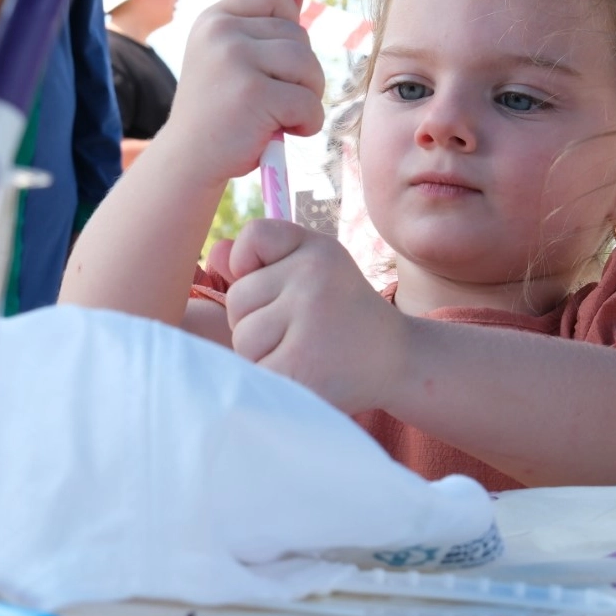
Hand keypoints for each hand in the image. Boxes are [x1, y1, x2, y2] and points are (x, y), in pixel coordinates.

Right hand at [158, 0, 324, 189]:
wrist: (187, 162)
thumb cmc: (217, 113)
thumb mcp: (231, 59)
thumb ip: (262, 23)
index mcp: (214, 19)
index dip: (288, 21)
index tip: (274, 58)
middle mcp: (221, 33)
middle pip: (299, 35)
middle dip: (301, 73)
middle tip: (276, 101)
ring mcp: (235, 61)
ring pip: (309, 66)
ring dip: (308, 97)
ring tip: (282, 116)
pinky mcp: (254, 94)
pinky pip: (309, 103)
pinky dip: (308, 124)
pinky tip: (284, 133)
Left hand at [224, 219, 406, 413]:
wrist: (398, 361)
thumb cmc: (344, 314)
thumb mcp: (311, 271)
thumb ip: (262, 259)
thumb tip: (216, 254)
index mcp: (316, 249)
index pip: (253, 237)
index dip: (249, 264)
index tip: (280, 286)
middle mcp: (313, 278)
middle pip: (238, 298)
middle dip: (257, 319)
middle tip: (299, 329)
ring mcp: (308, 322)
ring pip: (242, 337)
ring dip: (262, 352)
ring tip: (302, 352)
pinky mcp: (300, 367)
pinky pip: (254, 369)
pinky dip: (270, 379)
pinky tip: (302, 374)